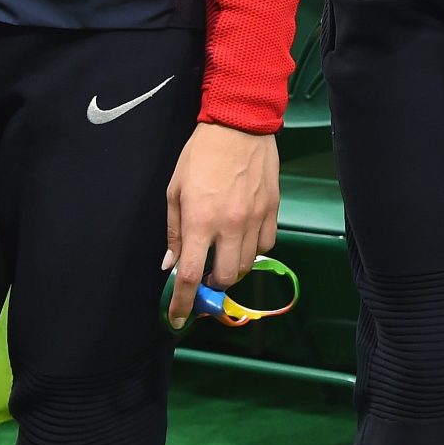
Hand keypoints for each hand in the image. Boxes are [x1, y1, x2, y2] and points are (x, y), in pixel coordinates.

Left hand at [162, 123, 280, 328]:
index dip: (183, 303)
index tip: (177, 318)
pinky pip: (267, 244)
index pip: (190, 275)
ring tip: (224, 256)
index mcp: (200, 222)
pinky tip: (244, 239)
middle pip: (226, 277)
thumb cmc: (200, 155)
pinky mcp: (273, 209)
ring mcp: (255, 218)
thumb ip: (174, 231)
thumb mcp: (175, 191)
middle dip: (213, 285)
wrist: (239, 125)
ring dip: (234, 269)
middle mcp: (230, 226)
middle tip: (205, 274)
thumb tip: (170, 263)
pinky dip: (254, 250)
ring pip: (249, 264)